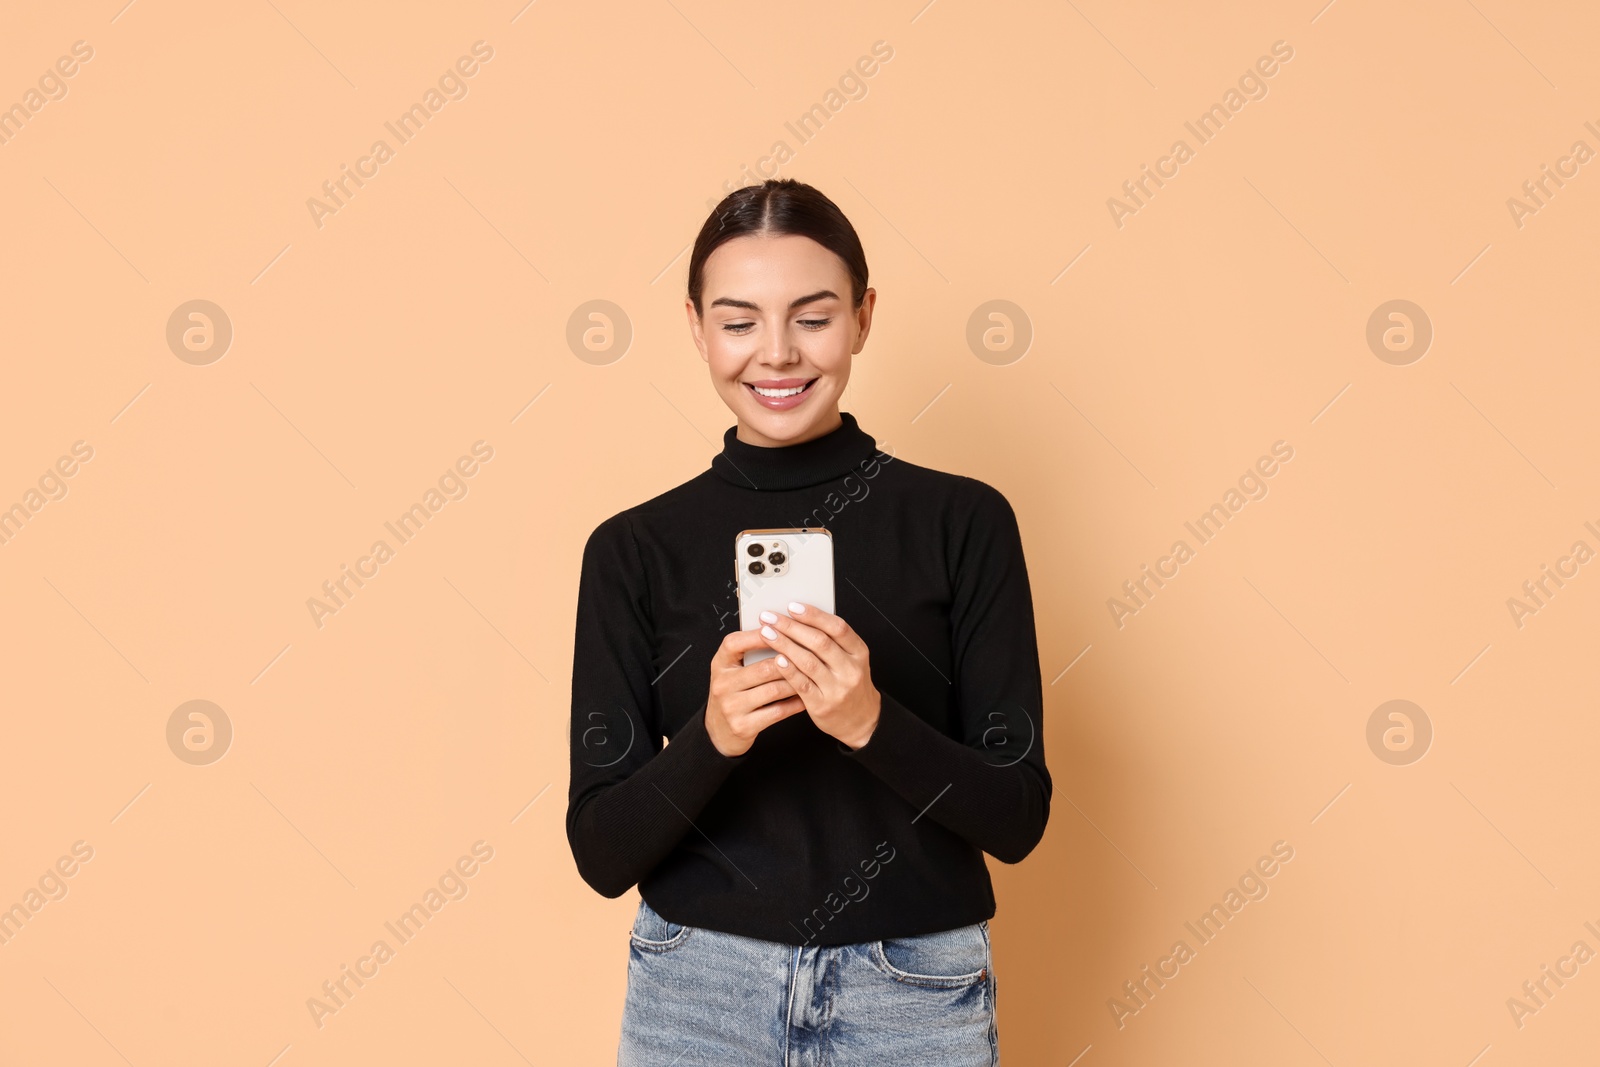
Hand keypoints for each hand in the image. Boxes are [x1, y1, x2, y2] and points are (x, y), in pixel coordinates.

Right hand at [703, 628, 806, 756]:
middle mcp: (722, 684)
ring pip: (774, 690)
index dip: (759, 636)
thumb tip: (783, 632)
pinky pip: (777, 711)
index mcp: (719, 664)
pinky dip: (795, 704)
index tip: (783, 629)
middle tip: (812, 656)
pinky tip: (806, 698)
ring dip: (797, 683)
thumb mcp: (733, 671)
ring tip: (813, 676)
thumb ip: (750, 654)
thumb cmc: (733, 694)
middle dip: (791, 661)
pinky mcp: (743, 726)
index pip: (735, 643)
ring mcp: (731, 707)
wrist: (719, 732)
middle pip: (763, 668)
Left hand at [757, 603, 880, 749]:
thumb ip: (832, 641)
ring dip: (784, 644)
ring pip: (808, 661)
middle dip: (792, 627)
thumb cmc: (851, 685)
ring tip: (767, 633)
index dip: (814, 615)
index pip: (838, 628)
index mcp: (859, 653)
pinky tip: (776, 659)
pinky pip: (802, 684)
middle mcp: (850, 670)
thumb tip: (800, 618)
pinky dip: (788, 670)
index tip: (793, 606)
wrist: (862, 721)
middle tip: (771, 617)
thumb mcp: (852, 660)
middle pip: (820, 642)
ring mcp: (837, 688)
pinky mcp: (822, 704)